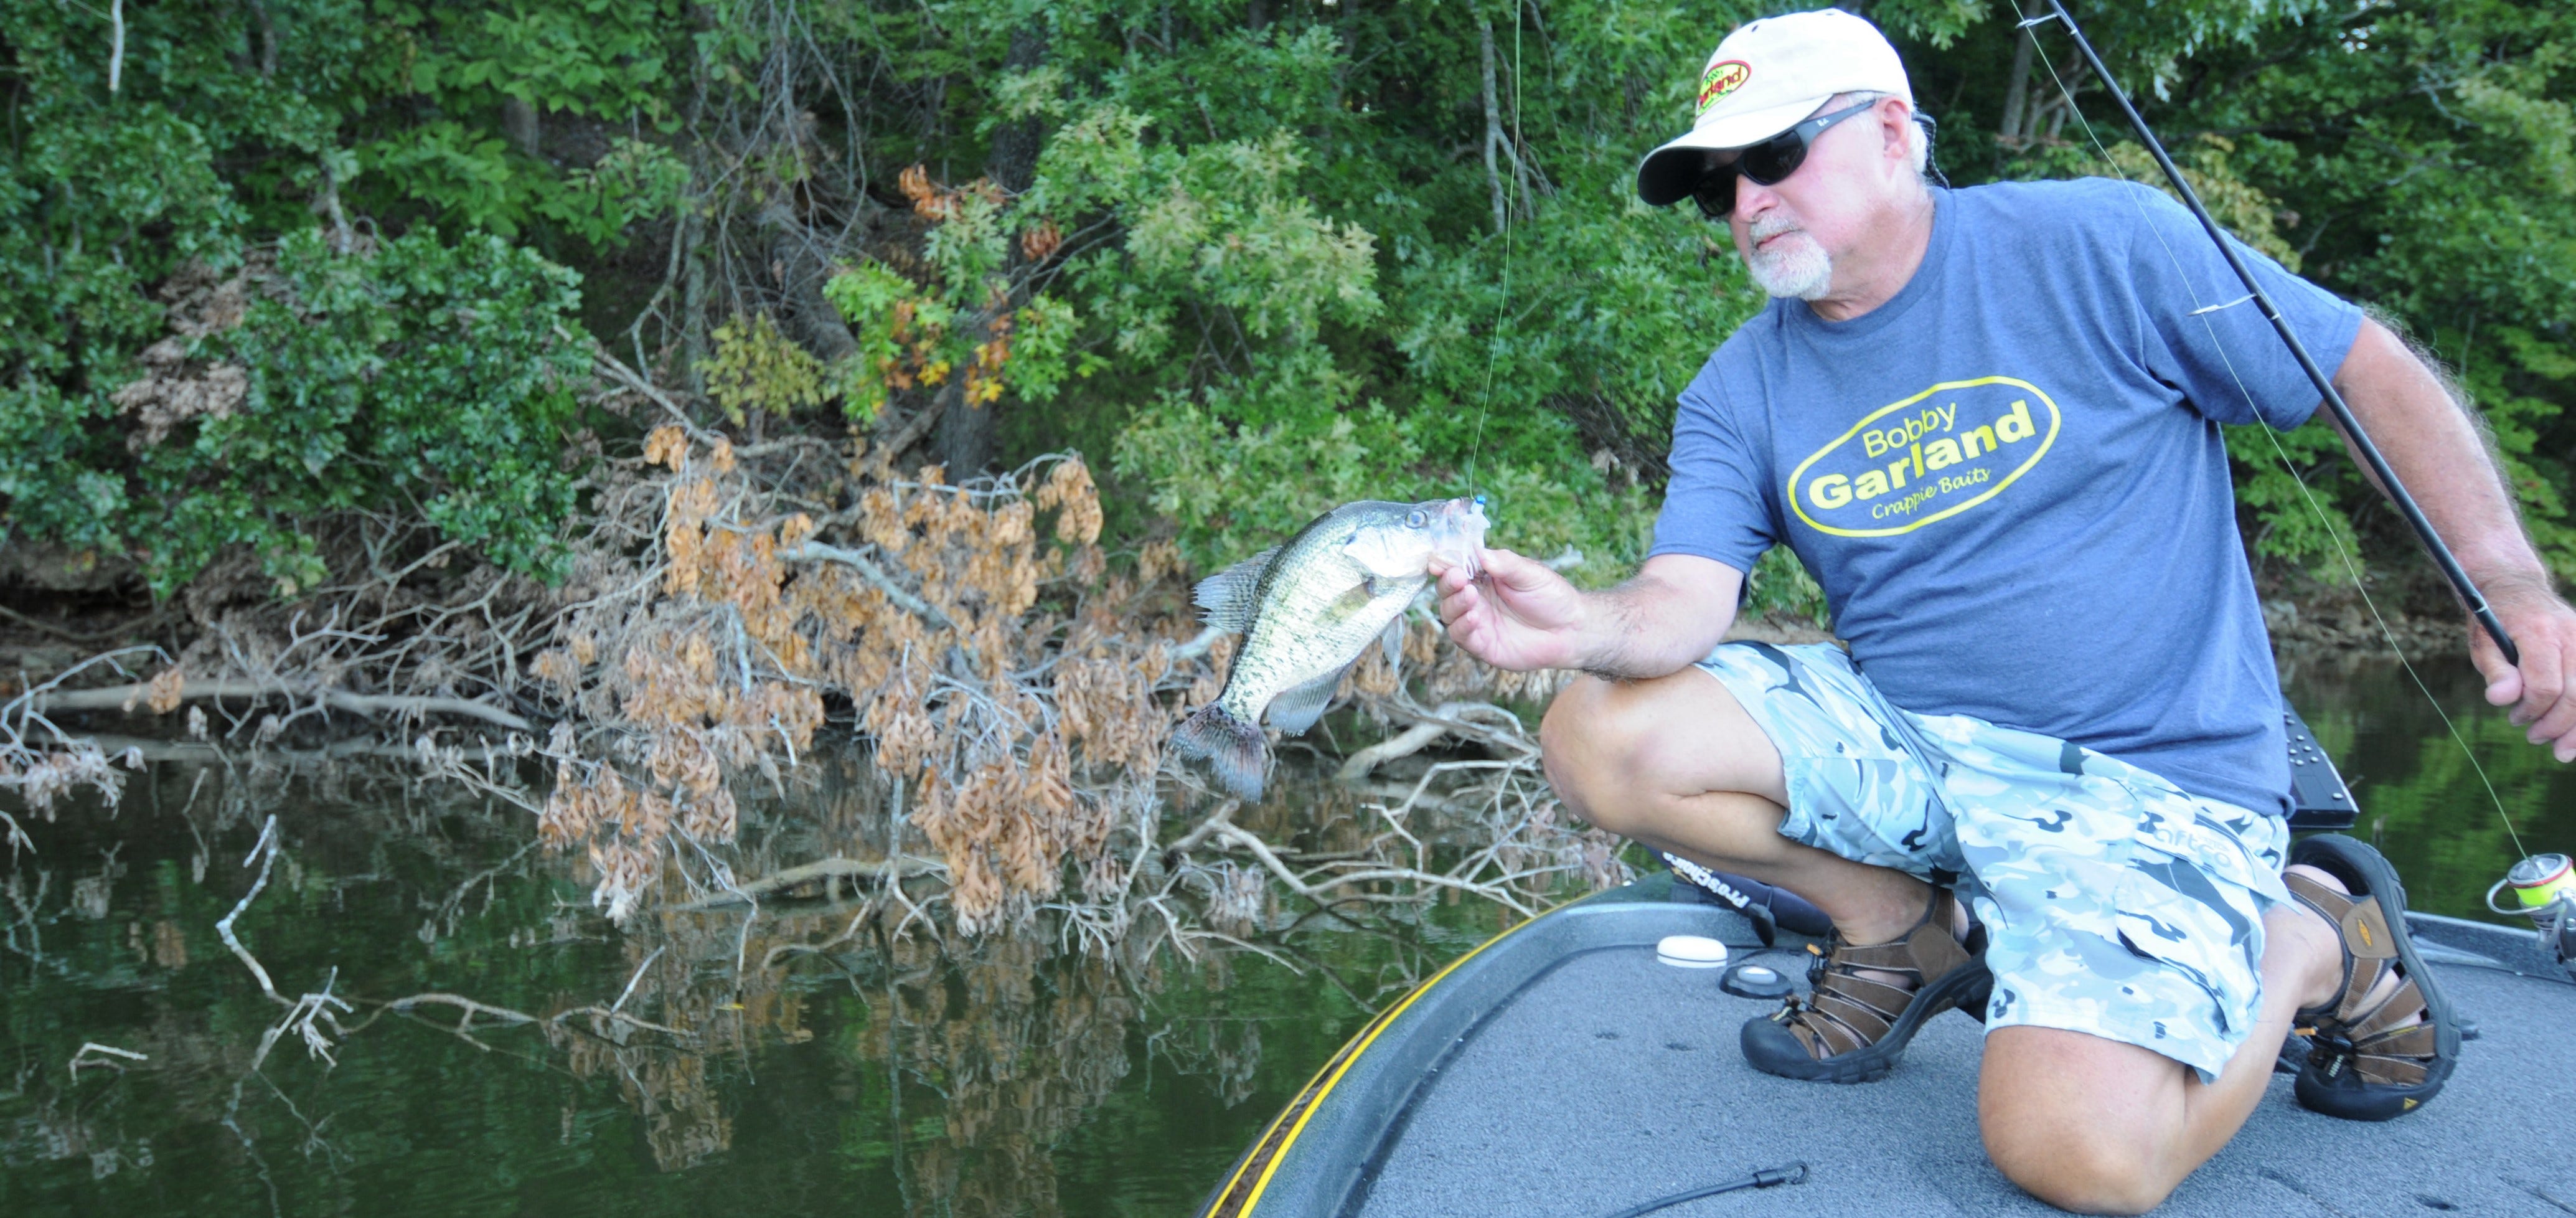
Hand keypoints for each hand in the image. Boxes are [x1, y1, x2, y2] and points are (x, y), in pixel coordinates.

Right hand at [1427, 546, 1591, 671]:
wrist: (1572, 630)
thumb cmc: (1552, 597)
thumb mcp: (1530, 573)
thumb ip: (1504, 563)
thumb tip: (1478, 552)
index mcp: (1485, 577)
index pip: (1456, 567)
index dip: (1446, 563)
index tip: (1441, 561)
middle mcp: (1477, 599)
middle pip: (1447, 590)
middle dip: (1448, 583)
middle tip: (1458, 577)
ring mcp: (1478, 622)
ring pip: (1449, 613)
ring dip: (1454, 603)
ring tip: (1470, 595)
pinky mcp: (1483, 644)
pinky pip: (1462, 636)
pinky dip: (1462, 626)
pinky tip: (1474, 617)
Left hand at [2469, 576, 2575, 762]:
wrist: (2516, 589)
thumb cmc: (2495, 622)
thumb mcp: (2483, 643)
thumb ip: (2496, 671)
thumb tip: (2500, 699)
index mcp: (2539, 632)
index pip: (2545, 685)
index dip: (2531, 710)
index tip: (2514, 718)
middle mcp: (2571, 634)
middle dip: (2557, 725)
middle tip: (2535, 738)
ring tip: (2562, 750)